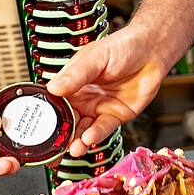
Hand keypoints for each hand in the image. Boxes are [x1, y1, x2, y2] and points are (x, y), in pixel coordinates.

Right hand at [46, 26, 176, 155]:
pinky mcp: (116, 115)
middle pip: (67, 120)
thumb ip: (76, 74)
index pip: (54, 101)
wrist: (152, 51)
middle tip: (55, 147)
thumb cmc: (124, 47)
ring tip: (73, 148)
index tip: (41, 127)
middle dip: (60, 135)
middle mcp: (84, 97)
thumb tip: (54, 88)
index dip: (47, 115)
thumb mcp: (95, 57)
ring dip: (77, 140)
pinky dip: (96, 135)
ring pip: (83, 129)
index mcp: (72, 82)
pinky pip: (103, 129)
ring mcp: (99, 107)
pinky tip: (89, 139)